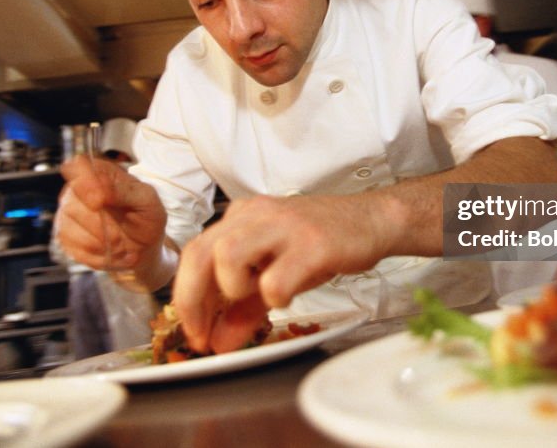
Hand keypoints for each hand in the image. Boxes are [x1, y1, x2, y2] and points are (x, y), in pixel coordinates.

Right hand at [56, 155, 166, 276]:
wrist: (144, 248)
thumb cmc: (146, 217)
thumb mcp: (146, 200)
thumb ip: (123, 191)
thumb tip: (100, 190)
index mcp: (100, 173)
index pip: (78, 166)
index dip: (85, 184)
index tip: (99, 201)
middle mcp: (79, 190)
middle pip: (72, 202)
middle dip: (100, 223)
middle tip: (120, 230)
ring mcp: (69, 213)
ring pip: (69, 227)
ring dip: (100, 241)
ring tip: (119, 241)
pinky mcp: (66, 237)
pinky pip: (73, 247)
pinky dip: (96, 254)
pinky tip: (110, 251)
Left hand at [173, 193, 400, 353]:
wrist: (371, 221)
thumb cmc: (321, 244)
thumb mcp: (276, 272)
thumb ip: (244, 307)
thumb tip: (219, 342)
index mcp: (242, 217)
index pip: (194, 252)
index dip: (185, 296)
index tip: (192, 330)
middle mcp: (256, 215)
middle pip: (201, 253)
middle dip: (192, 300)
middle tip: (201, 334)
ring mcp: (284, 226)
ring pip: (228, 256)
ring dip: (233, 289)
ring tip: (257, 297)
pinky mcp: (312, 243)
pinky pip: (275, 278)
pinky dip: (274, 296)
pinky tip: (288, 295)